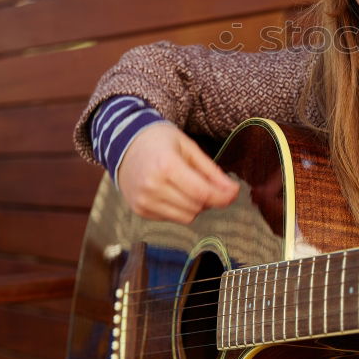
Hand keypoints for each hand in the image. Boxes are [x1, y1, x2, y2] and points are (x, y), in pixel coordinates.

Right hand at [116, 121, 239, 222]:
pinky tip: (175, 192)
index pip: (202, 193)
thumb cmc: (159, 140)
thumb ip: (211, 171)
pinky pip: (171, 218)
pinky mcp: (139, 210)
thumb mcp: (188, 147)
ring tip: (192, 187)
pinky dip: (180, 209)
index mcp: (166, 166)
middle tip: (211, 184)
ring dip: (196, 206)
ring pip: (186, 217)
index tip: (234, 193)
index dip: (223, 197)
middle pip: (196, 207)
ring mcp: (143, 201)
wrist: (124, 143)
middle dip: (210, 199)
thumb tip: (232, 191)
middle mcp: (152, 187)